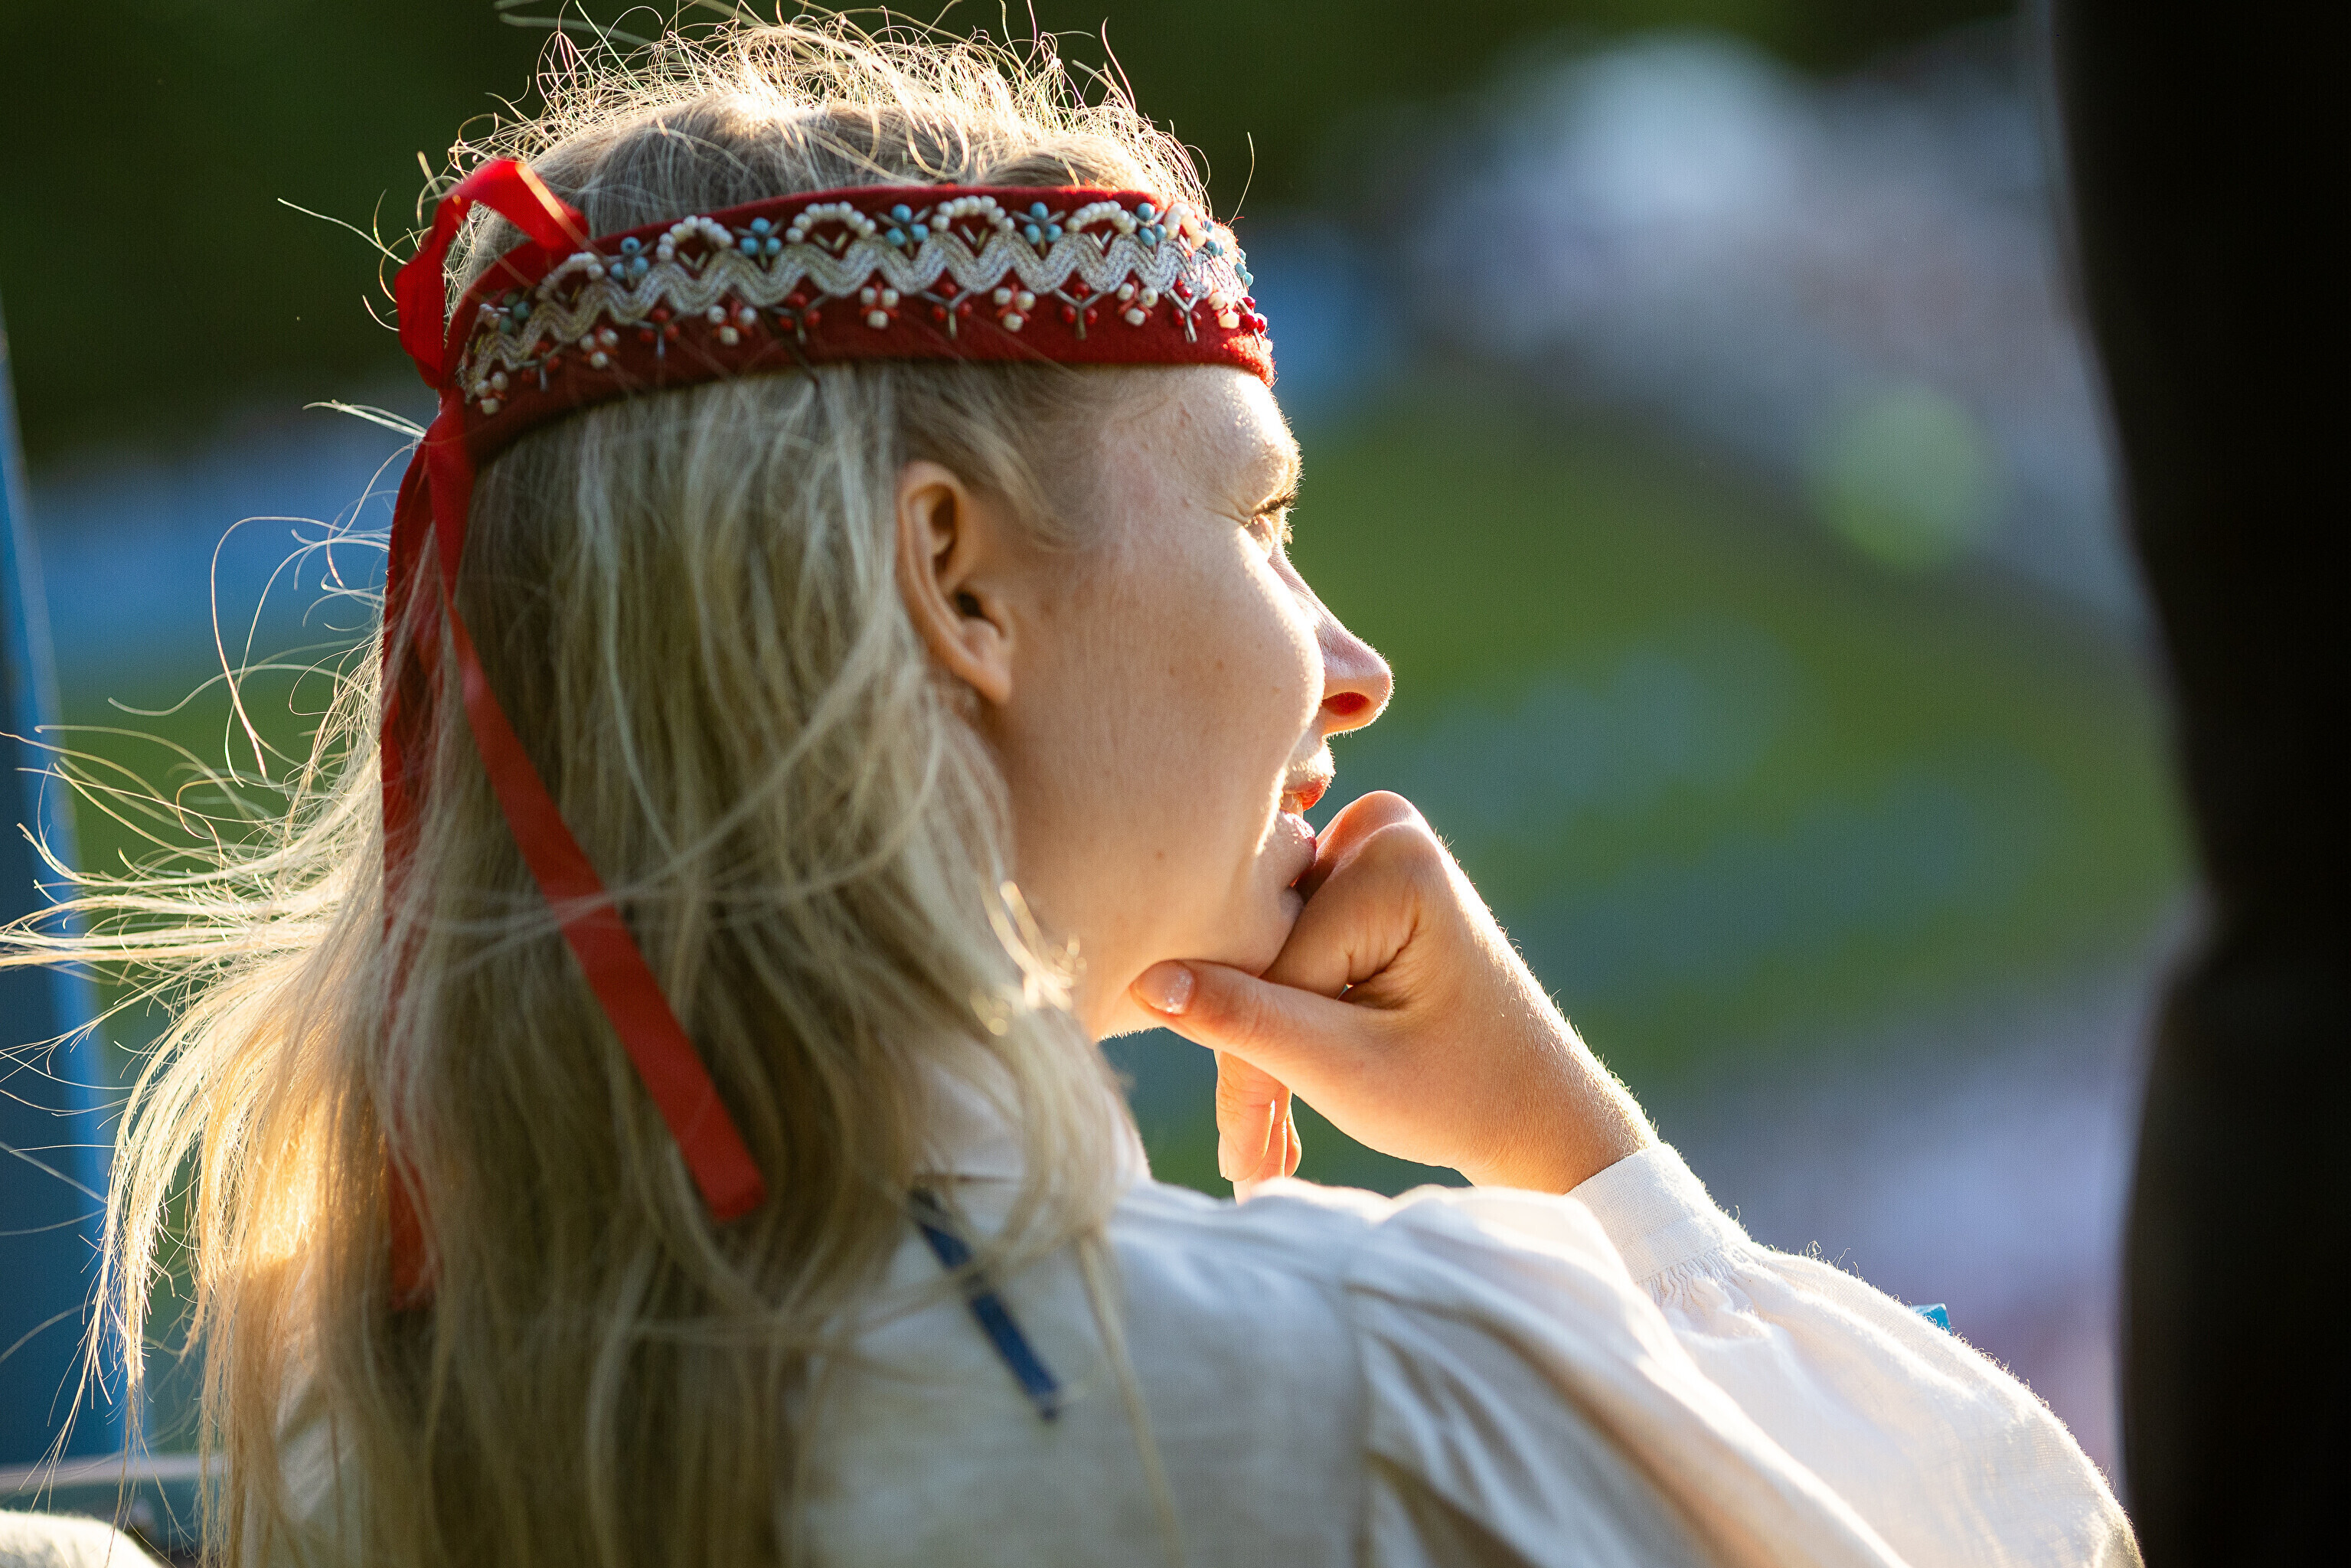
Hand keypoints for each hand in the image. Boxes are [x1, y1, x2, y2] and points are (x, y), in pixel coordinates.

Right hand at [1131, 792, 1655, 1193]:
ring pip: (1264, 957)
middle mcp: (1380, 828)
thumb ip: (1245, 1022)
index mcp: (1391, 857)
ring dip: (1262, 1050)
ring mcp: (1369, 845)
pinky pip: (1285, 948)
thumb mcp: (1345, 1070)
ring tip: (1261, 1154)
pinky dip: (1284, 1021)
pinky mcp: (1359, 874)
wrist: (1540, 1109)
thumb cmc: (1462, 1094)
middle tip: (1249, 1162)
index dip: (1247, 1060)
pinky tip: (1282, 1102)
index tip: (1245, 1157)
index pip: (1270, 960)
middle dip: (1252, 1058)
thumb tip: (1143, 983)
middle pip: (1261, 951)